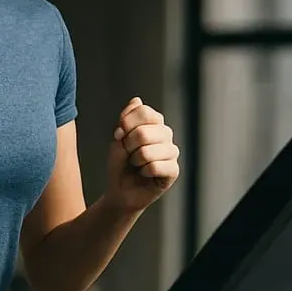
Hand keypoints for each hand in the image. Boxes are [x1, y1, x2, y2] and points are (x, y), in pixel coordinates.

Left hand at [105, 98, 179, 213]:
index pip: (144, 112)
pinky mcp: (173, 170)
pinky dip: (143, 173)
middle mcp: (166, 134)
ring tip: (137, 165)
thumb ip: (126, 120)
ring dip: (135, 161)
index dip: (126, 123)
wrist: (121, 190)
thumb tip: (136, 100)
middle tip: (129, 155)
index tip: (120, 134)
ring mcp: (172, 151)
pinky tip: (145, 174)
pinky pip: (154, 167)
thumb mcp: (118, 139)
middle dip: (128, 146)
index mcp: (154, 122)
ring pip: (147, 152)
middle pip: (143, 133)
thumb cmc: (120, 164)